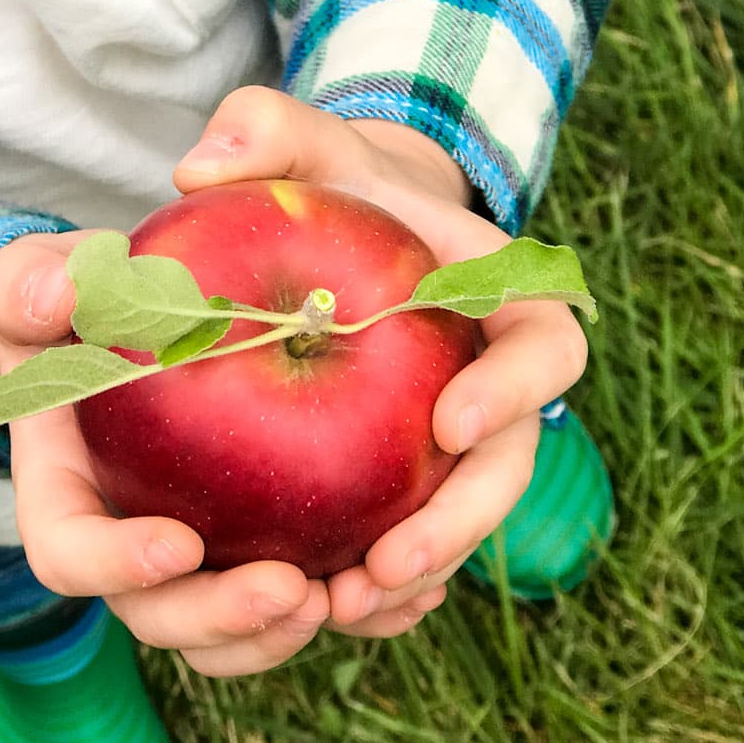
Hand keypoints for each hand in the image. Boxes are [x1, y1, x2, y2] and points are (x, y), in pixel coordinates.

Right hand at [0, 233, 329, 675]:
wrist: (131, 323)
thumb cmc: (75, 302)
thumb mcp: (41, 279)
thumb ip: (32, 284)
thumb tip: (55, 296)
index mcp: (65, 495)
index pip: (70, 553)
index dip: (118, 564)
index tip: (180, 544)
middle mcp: (126, 546)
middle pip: (162, 618)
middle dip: (225, 619)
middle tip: (294, 591)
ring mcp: (197, 558)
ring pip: (233, 634)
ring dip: (288, 633)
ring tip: (355, 599)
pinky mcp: (259, 548)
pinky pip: (302, 601)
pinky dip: (358, 608)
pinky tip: (415, 596)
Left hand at [172, 87, 589, 636]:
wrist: (342, 238)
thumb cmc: (329, 187)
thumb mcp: (297, 143)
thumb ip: (260, 129)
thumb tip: (199, 167)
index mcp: (503, 298)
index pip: (544, 347)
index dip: (516, 389)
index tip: (450, 424)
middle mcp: (500, 380)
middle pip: (510, 464)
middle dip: (460, 522)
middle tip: (388, 564)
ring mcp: (459, 442)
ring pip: (459, 520)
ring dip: (416, 572)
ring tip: (343, 603)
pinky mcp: (412, 484)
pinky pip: (411, 544)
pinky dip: (379, 586)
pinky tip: (319, 612)